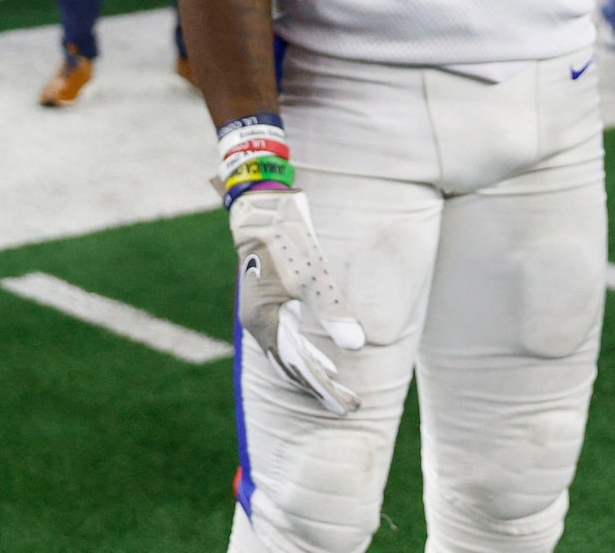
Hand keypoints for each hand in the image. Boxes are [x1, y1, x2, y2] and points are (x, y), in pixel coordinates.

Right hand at [229, 189, 366, 414]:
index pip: (299, 370)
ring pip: (288, 359)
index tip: (349, 406)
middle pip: (292, 370)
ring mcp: (258, 318)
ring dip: (315, 376)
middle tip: (351, 406)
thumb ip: (334, 311)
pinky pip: (286, 344)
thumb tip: (357, 346)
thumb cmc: (286, 238)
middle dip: (322, 390)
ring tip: (341, 392)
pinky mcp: (266, 308)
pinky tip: (326, 364)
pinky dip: (306, 358)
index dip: (325, 390)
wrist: (260, 208)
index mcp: (264, 323)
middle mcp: (256, 327)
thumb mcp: (315, 275)